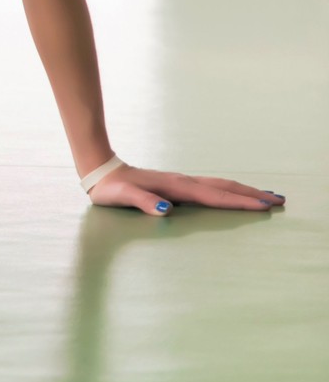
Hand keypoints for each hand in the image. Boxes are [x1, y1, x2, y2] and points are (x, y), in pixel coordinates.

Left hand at [88, 163, 286, 213]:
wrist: (100, 172)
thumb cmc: (111, 189)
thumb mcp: (123, 197)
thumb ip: (143, 202)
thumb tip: (167, 209)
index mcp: (176, 187)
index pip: (215, 196)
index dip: (240, 202)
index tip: (264, 207)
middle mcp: (183, 182)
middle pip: (225, 187)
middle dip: (252, 194)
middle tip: (280, 201)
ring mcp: (181, 182)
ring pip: (220, 185)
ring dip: (244, 191)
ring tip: (268, 197)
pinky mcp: (177, 185)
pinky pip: (211, 188)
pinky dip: (228, 191)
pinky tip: (232, 195)